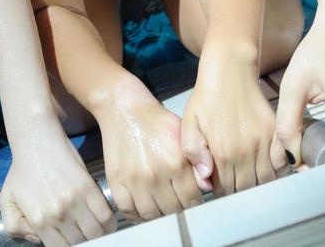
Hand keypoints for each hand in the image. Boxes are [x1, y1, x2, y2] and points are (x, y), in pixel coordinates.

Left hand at [0, 129, 115, 245]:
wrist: (36, 140)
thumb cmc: (22, 170)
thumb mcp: (6, 200)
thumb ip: (15, 227)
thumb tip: (38, 240)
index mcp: (38, 220)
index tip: (69, 240)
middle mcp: (57, 214)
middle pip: (80, 243)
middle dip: (82, 242)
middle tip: (82, 234)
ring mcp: (74, 201)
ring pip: (96, 233)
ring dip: (98, 235)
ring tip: (94, 230)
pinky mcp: (88, 187)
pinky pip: (106, 217)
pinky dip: (109, 224)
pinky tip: (104, 222)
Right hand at [97, 92, 199, 222]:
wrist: (124, 109)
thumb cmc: (156, 121)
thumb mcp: (184, 134)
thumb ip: (198, 160)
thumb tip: (207, 187)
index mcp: (176, 163)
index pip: (192, 200)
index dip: (194, 202)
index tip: (190, 198)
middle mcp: (155, 174)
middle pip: (173, 211)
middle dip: (177, 208)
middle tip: (175, 200)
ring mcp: (134, 180)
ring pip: (151, 215)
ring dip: (158, 214)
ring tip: (160, 205)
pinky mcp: (116, 181)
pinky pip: (128, 210)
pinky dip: (135, 214)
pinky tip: (142, 207)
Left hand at [179, 59, 280, 195]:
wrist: (229, 70)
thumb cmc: (206, 96)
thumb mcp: (188, 122)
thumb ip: (194, 151)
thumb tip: (205, 177)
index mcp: (221, 150)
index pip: (225, 188)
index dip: (221, 190)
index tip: (219, 184)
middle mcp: (244, 149)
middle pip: (246, 187)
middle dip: (238, 188)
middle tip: (233, 180)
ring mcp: (262, 141)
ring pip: (265, 179)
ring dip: (257, 181)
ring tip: (247, 174)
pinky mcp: (274, 131)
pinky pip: (281, 163)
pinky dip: (276, 169)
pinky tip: (265, 165)